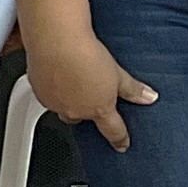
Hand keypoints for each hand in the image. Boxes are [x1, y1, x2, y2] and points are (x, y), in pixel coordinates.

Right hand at [29, 33, 157, 150]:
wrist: (57, 41)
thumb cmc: (85, 55)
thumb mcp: (117, 73)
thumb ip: (132, 89)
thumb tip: (149, 97)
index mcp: (98, 109)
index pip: (113, 131)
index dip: (119, 139)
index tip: (122, 145)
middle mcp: (75, 111)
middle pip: (81, 118)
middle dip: (85, 110)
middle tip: (88, 92)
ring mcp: (55, 103)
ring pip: (62, 108)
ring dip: (68, 99)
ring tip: (72, 77)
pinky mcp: (38, 91)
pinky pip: (47, 95)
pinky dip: (52, 87)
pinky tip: (57, 71)